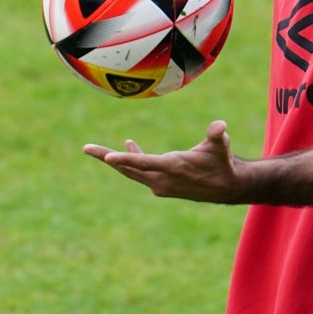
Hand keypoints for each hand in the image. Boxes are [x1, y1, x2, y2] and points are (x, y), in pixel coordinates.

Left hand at [83, 120, 242, 203]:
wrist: (226, 187)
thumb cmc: (222, 162)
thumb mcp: (220, 146)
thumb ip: (217, 135)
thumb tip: (220, 126)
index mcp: (171, 167)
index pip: (143, 162)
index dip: (125, 158)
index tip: (107, 157)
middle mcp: (161, 179)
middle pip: (128, 168)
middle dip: (106, 157)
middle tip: (86, 148)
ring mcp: (160, 184)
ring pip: (131, 171)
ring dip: (115, 159)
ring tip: (96, 150)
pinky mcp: (161, 185)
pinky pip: (140, 171)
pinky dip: (132, 159)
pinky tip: (130, 143)